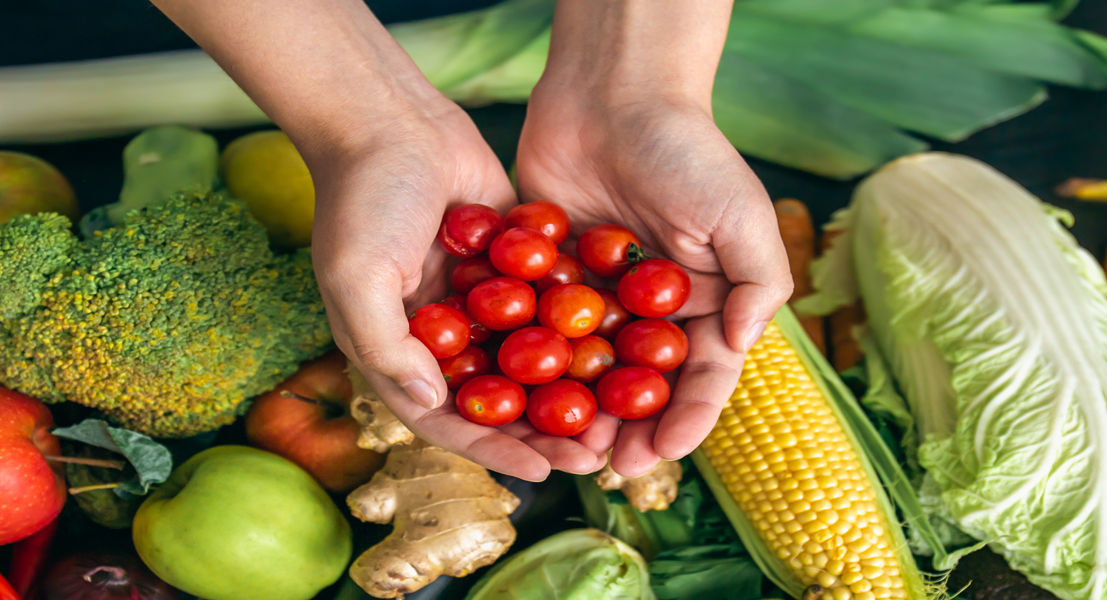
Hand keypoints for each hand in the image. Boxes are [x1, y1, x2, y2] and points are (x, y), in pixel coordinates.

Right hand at [306, 96, 605, 481]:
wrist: (391, 120)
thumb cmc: (362, 200)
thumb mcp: (357, 278)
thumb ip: (387, 345)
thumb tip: (432, 402)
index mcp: (401, 352)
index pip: (451, 420)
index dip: (496, 450)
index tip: (545, 472)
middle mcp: (445, 336)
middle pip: (502, 400)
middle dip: (547, 429)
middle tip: (597, 453)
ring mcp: (483, 301)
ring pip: (535, 359)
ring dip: (574, 387)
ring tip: (621, 412)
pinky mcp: (515, 266)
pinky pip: (551, 306)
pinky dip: (581, 327)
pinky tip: (626, 346)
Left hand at [516, 53, 792, 477]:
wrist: (615, 94)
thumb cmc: (689, 151)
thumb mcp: (742, 214)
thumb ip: (758, 282)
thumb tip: (743, 348)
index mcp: (704, 302)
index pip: (701, 375)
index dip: (687, 418)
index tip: (665, 454)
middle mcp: (650, 308)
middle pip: (641, 384)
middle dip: (628, 428)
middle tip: (606, 466)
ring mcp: (598, 295)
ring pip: (588, 368)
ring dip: (577, 409)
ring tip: (561, 445)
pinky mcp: (549, 275)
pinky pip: (540, 325)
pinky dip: (530, 361)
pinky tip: (516, 394)